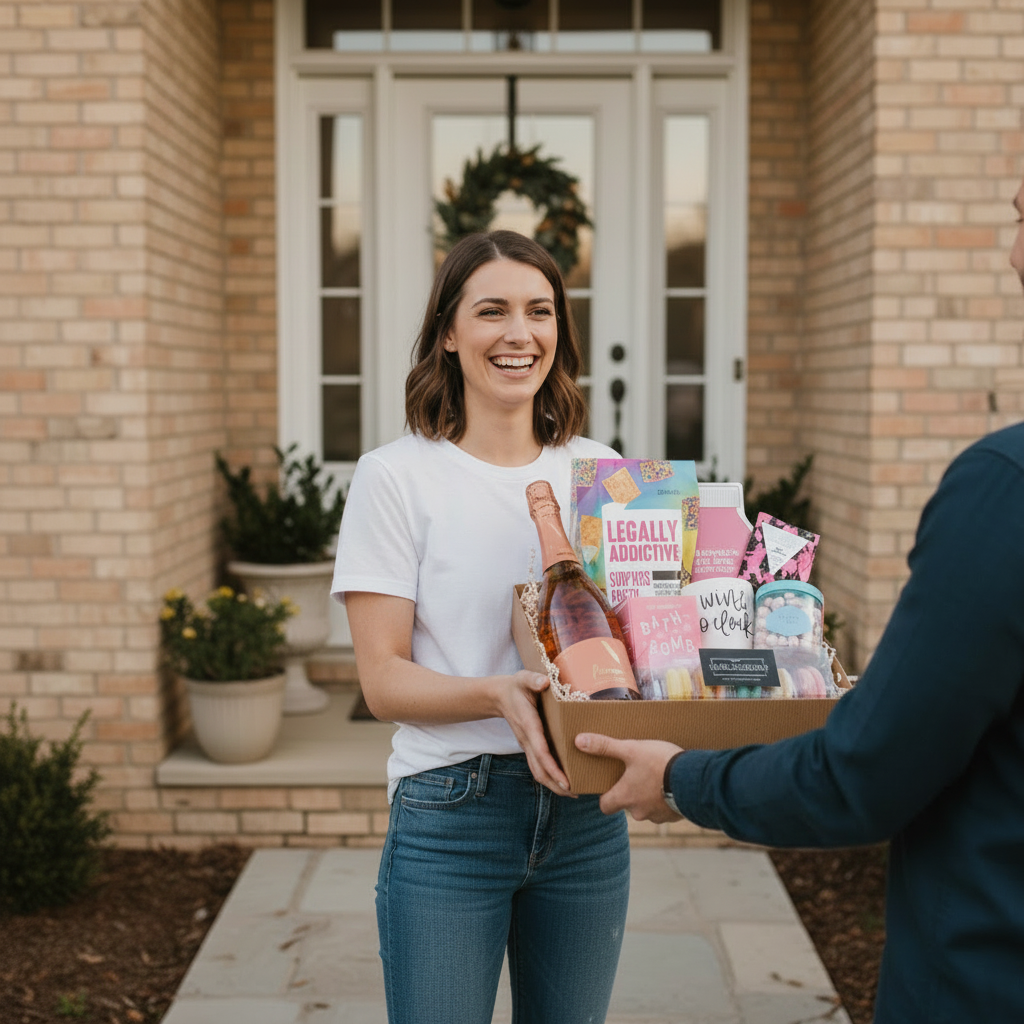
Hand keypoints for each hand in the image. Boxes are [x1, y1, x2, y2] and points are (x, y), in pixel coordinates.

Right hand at [496, 670, 572, 796]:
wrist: (499, 696)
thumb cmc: (516, 687)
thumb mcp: (524, 678)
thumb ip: (533, 680)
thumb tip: (544, 682)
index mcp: (528, 725)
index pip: (541, 751)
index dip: (553, 768)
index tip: (566, 781)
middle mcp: (527, 740)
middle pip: (539, 770)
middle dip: (556, 784)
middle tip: (575, 793)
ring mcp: (527, 745)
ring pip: (538, 772)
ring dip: (554, 784)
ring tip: (573, 792)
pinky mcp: (530, 747)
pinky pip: (539, 766)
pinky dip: (551, 776)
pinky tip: (564, 779)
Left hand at [575, 733, 683, 821]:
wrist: (694, 780)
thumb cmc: (659, 764)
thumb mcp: (631, 749)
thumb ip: (605, 746)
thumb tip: (578, 741)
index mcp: (624, 797)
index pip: (605, 806)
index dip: (605, 796)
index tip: (609, 785)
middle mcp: (639, 812)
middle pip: (627, 806)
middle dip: (631, 793)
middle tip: (637, 775)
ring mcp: (658, 816)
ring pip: (648, 808)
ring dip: (650, 796)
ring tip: (657, 777)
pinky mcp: (675, 816)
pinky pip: (666, 809)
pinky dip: (666, 799)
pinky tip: (672, 784)